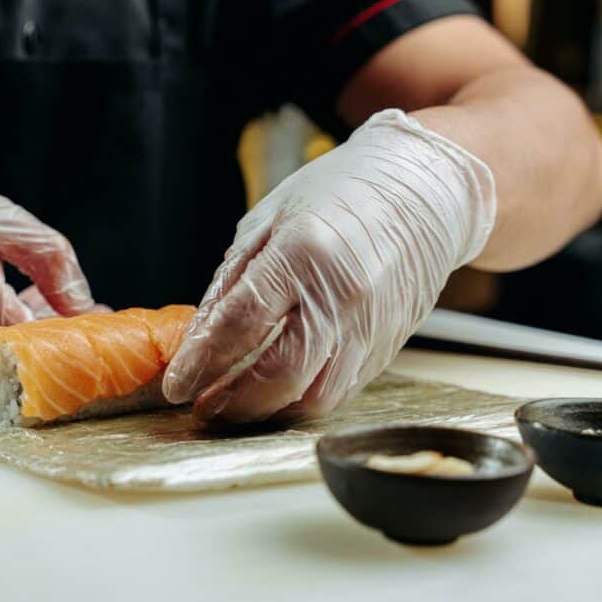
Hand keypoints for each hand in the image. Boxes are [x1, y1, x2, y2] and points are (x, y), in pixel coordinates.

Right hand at [0, 148, 94, 366]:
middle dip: (57, 335)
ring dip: (30, 333)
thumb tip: (87, 309)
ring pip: (1, 355)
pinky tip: (13, 302)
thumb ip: (52, 263)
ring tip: (45, 297)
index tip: (103, 325)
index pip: (34, 337)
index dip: (71, 335)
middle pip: (20, 352)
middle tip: (90, 313)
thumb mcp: (2, 217)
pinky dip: (1, 332)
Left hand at [163, 110, 495, 423]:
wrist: (425, 191)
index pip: (241, 324)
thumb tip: (198, 337)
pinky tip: (277, 391)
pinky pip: (341, 390)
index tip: (176, 386)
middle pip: (279, 375)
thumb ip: (231, 281)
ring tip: (235, 405)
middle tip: (203, 405)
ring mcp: (371, 325)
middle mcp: (342, 295)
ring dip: (268, 411)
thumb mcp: (268, 219)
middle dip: (232, 402)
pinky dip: (302, 398)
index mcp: (304, 252)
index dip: (201, 362)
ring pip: (313, 397)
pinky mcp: (388, 345)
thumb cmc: (341, 194)